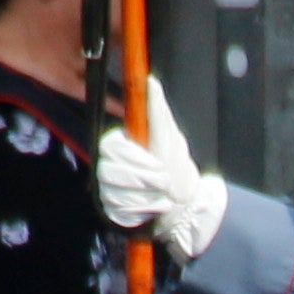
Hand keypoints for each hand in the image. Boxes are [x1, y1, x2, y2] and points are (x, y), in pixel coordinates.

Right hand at [97, 75, 229, 251]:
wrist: (186, 204)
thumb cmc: (177, 168)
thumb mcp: (171, 138)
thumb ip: (158, 112)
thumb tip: (151, 81)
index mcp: (120, 145)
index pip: (110, 147)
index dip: (135, 158)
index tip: (159, 166)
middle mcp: (109, 165)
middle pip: (109, 171)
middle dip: (144, 180)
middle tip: (165, 182)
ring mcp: (108, 188)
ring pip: (113, 192)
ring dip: (146, 197)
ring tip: (164, 197)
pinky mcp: (111, 210)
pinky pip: (117, 211)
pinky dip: (142, 212)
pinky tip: (155, 208)